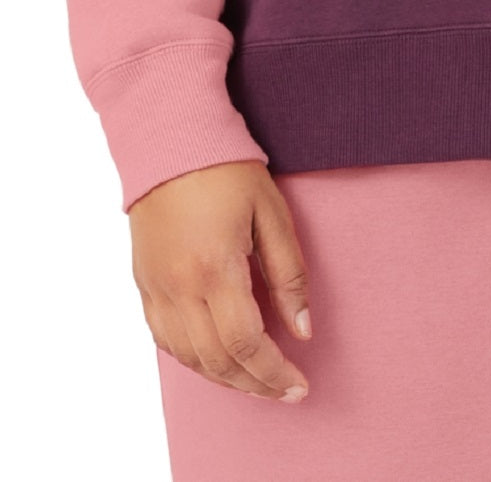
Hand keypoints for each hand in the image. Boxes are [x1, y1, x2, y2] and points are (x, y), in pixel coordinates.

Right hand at [129, 159, 312, 402]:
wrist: (172, 143)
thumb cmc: (229, 171)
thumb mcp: (273, 214)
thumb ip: (289, 275)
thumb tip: (302, 329)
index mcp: (215, 269)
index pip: (247, 344)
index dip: (274, 372)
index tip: (299, 385)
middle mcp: (179, 287)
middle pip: (217, 360)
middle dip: (255, 384)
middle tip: (285, 392)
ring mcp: (155, 288)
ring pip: (188, 357)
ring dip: (225, 378)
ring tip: (258, 382)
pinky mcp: (143, 284)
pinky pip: (165, 340)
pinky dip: (193, 360)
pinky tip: (217, 361)